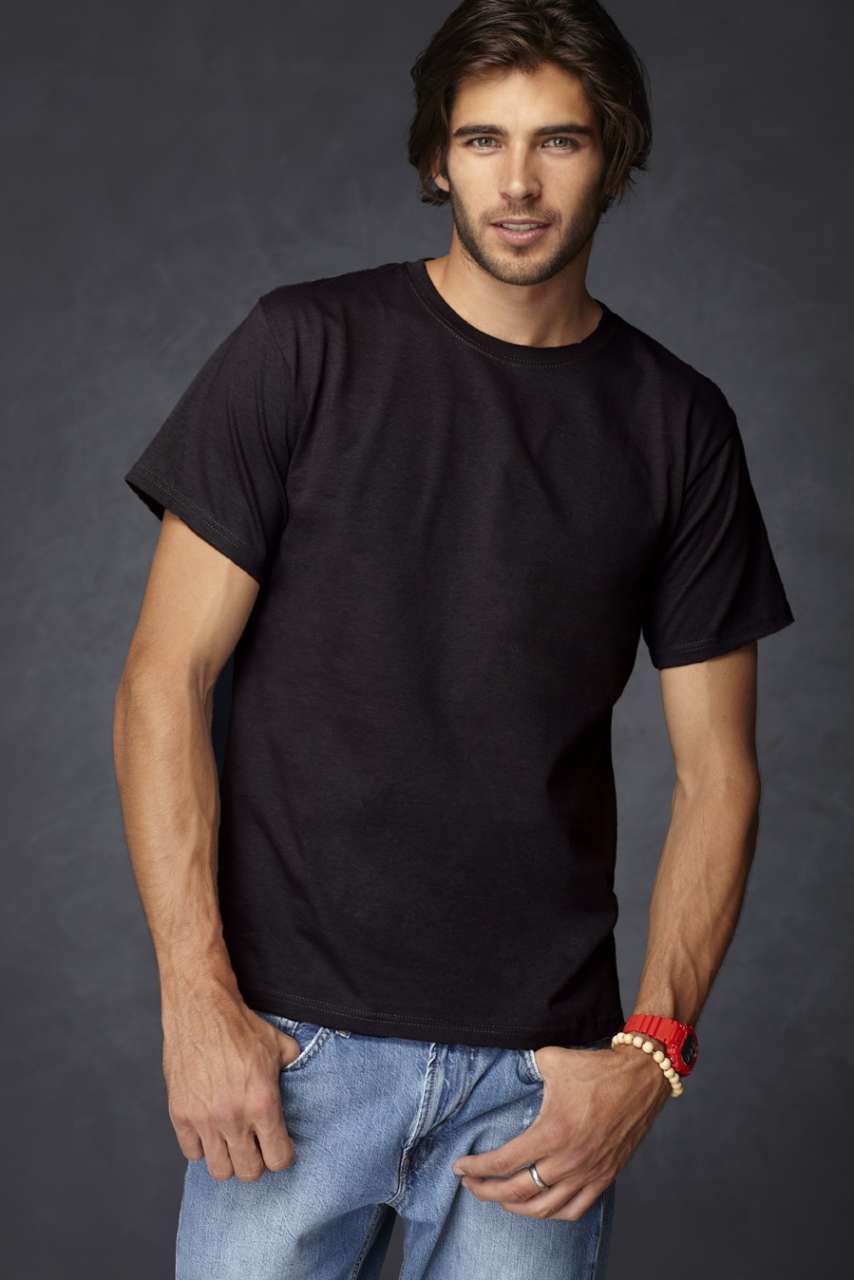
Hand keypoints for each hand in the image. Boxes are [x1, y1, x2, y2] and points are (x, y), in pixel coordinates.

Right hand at [161, 987, 301, 1181]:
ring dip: (229, 1159)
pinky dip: (202, 1147)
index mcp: (263, 1103)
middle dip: (257, 1162)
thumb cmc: (240, 1026)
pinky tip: (210, 1130)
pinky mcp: (180, 1115)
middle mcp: (234, 1117)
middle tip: (255, 1145)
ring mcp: (204, 1119)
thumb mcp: (279, 1046)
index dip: (282, 1156)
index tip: (279, 1147)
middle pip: (249, 1173)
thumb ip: (294, 1067)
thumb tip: (304, 1075)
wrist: (201, 1009)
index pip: (279, 1159)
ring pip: (220, 1171)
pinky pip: (192, 1154)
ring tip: (232, 1142)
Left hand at [451, 1042, 670, 1219]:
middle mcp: (568, 1160)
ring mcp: (588, 1173)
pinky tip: (539, 1205)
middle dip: (487, 1192)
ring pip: (544, 1209)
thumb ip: (524, 1067)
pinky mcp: (604, 1177)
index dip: (477, 1168)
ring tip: (499, 1198)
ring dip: (516, 1208)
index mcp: (552, 1132)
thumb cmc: (596, 1068)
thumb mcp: (551, 1060)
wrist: (640, 1079)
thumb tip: (506, 1067)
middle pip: (517, 1192)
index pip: (504, 1163)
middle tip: (471, 1184)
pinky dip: (551, 1213)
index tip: (460, 1167)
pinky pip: (574, 1210)